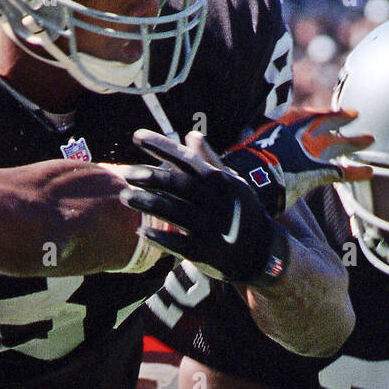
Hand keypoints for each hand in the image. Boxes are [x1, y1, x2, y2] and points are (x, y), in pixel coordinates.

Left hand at [121, 129, 277, 283]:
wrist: (263, 252)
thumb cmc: (242, 212)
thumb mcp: (232, 183)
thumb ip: (210, 160)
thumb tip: (190, 135)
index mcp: (220, 181)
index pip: (186, 159)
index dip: (161, 146)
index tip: (136, 137)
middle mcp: (215, 202)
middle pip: (178, 185)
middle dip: (150, 176)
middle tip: (125, 173)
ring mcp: (211, 228)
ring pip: (175, 212)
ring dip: (148, 203)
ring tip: (124, 197)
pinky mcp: (206, 253)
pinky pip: (179, 244)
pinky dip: (160, 237)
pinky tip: (141, 231)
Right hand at [222, 109, 373, 215]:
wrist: (247, 181)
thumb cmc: (236, 171)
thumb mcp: (233, 154)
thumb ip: (229, 149)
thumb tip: (196, 141)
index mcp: (278, 128)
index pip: (302, 116)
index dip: (315, 114)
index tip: (325, 112)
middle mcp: (296, 135)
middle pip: (323, 124)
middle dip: (340, 119)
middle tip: (355, 116)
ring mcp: (308, 151)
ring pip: (337, 144)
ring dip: (353, 142)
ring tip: (370, 139)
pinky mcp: (316, 171)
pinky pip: (341, 171)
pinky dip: (356, 172)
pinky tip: (370, 173)